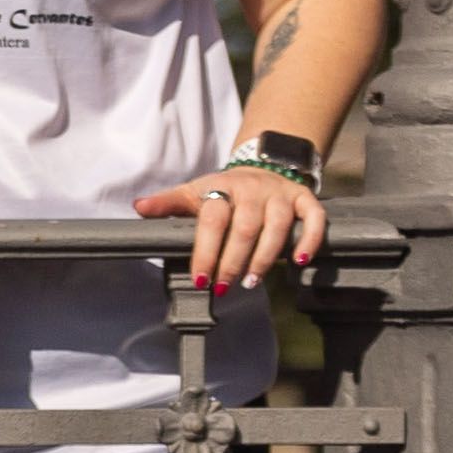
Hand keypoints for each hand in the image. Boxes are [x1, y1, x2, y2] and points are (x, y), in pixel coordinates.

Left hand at [137, 160, 325, 291]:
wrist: (263, 165)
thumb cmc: (223, 190)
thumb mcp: (194, 192)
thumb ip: (168, 203)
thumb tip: (139, 207)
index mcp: (222, 188)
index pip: (213, 220)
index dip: (206, 250)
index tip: (200, 279)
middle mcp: (253, 189)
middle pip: (245, 227)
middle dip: (233, 261)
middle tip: (223, 287)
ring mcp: (280, 194)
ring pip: (277, 225)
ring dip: (265, 257)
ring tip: (252, 282)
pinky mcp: (304, 199)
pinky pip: (313, 218)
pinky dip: (309, 239)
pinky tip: (298, 261)